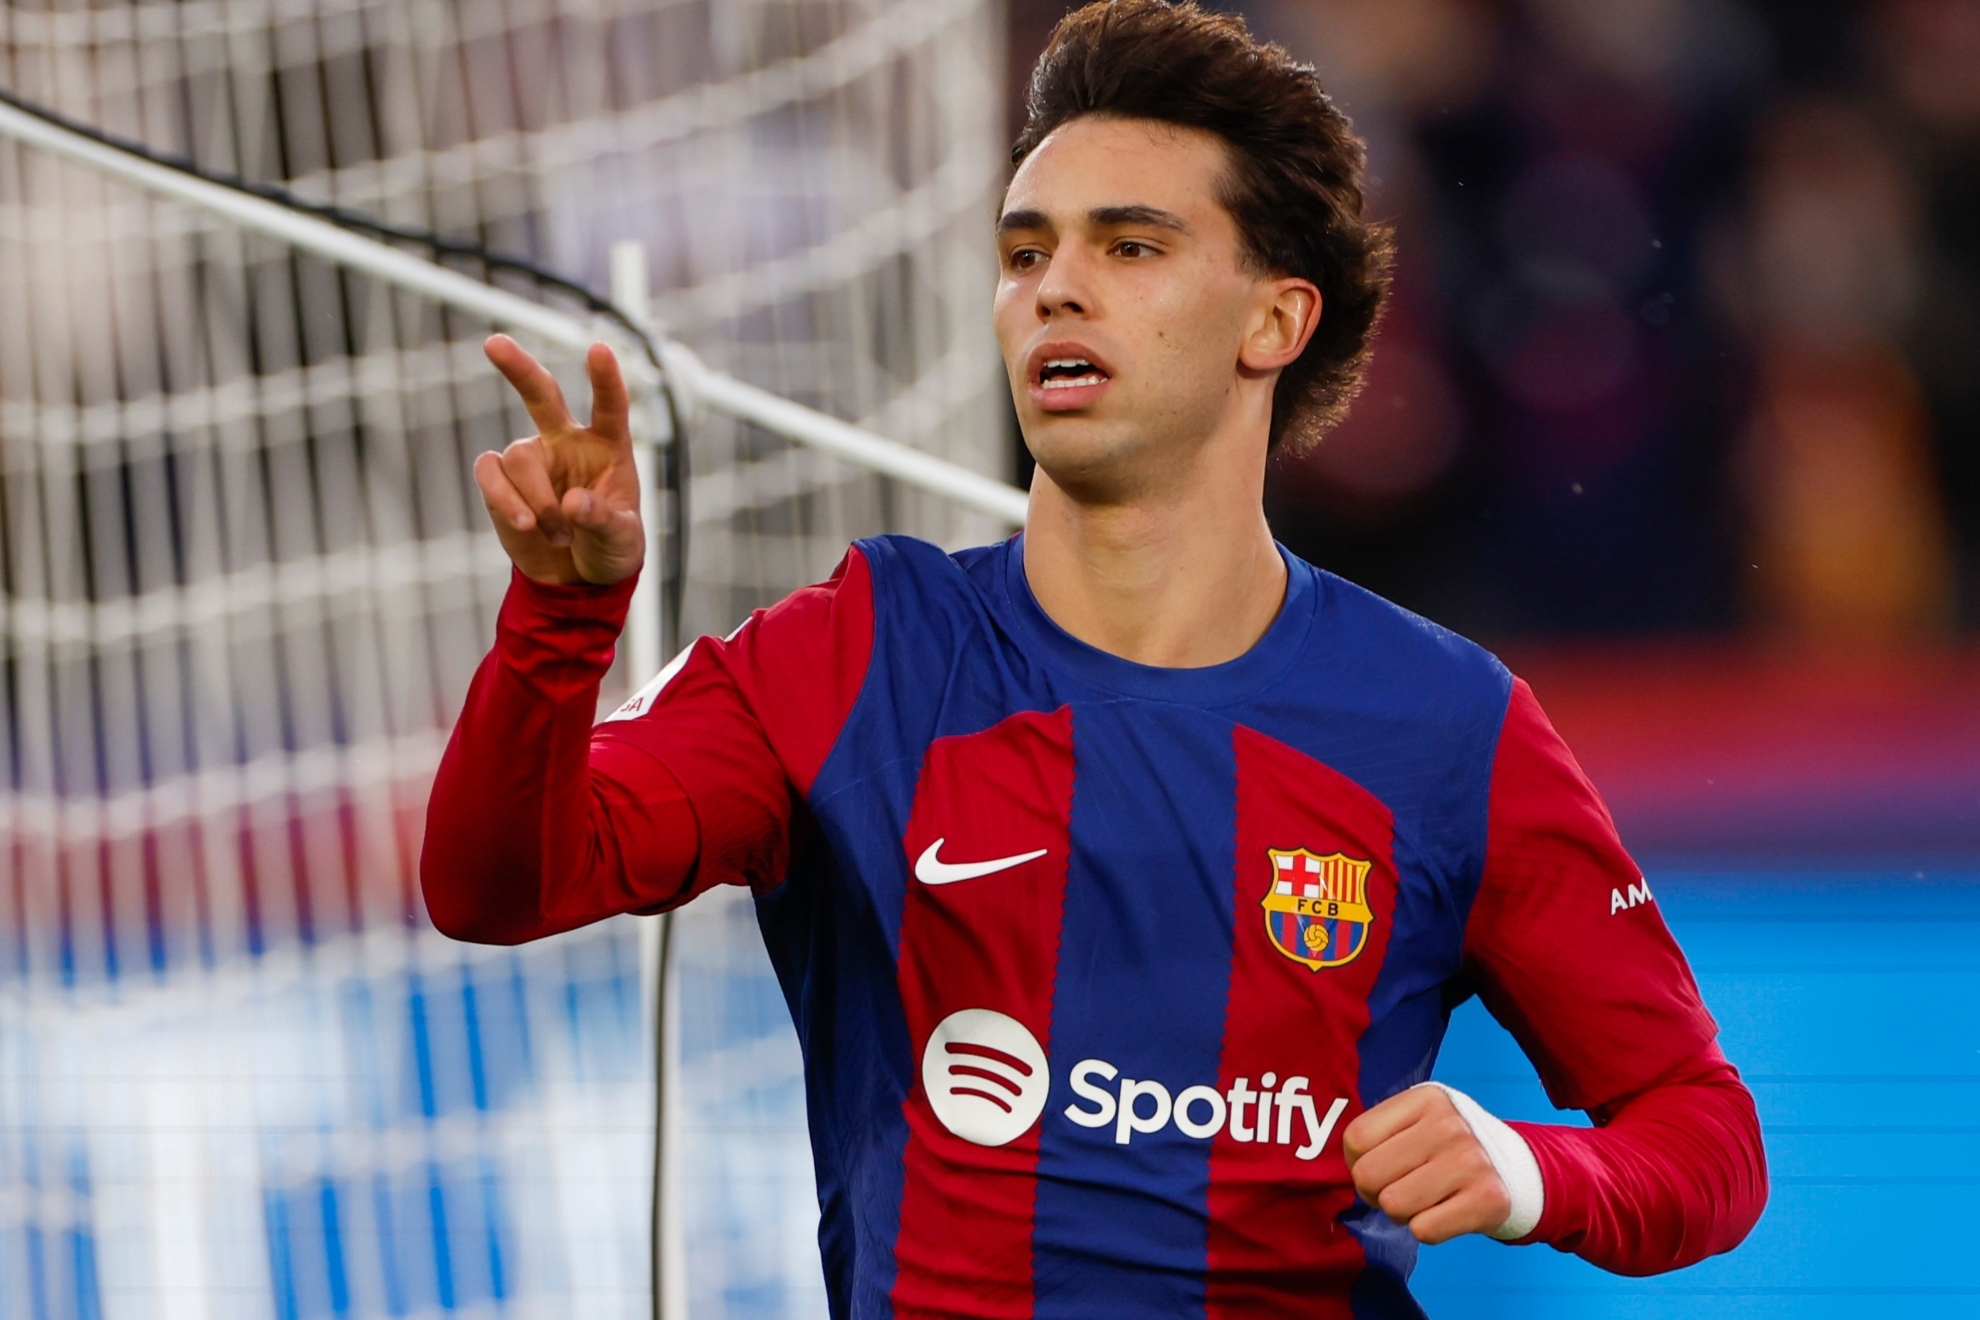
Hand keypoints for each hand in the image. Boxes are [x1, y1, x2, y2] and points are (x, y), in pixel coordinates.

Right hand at [476, 335, 643, 585]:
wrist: (576, 578)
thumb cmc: (610, 548)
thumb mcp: (622, 539)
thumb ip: (602, 520)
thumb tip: (571, 504)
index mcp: (608, 447)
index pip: (609, 406)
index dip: (605, 379)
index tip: (600, 348)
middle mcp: (567, 443)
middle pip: (541, 394)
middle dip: (518, 368)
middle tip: (494, 344)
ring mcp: (532, 459)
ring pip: (519, 457)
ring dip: (537, 501)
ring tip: (559, 534)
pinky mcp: (501, 480)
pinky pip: (490, 473)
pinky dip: (504, 498)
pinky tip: (524, 522)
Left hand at [1342, 1087, 1511, 1244]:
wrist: (1512, 1169)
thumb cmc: (1445, 1146)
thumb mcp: (1416, 1120)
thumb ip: (1378, 1135)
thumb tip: (1350, 1171)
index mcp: (1426, 1099)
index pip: (1356, 1138)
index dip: (1358, 1162)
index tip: (1382, 1164)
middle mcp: (1450, 1125)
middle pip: (1368, 1175)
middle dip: (1375, 1191)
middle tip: (1401, 1187)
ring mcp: (1472, 1162)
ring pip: (1393, 1206)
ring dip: (1402, 1213)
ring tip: (1424, 1198)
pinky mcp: (1489, 1200)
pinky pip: (1424, 1231)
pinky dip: (1427, 1229)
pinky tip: (1446, 1211)